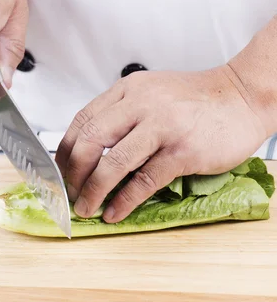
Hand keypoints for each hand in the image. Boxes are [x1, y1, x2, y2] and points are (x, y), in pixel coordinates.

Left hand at [56, 66, 267, 222]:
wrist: (242, 97)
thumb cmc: (198, 99)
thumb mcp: (153, 92)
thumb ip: (125, 112)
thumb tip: (95, 147)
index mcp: (129, 89)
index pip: (84, 119)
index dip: (66, 149)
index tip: (60, 170)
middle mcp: (141, 103)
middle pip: (91, 139)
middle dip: (73, 171)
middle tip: (68, 191)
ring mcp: (162, 126)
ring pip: (114, 162)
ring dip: (93, 190)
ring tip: (86, 207)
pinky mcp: (182, 150)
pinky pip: (144, 180)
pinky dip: (125, 200)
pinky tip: (115, 212)